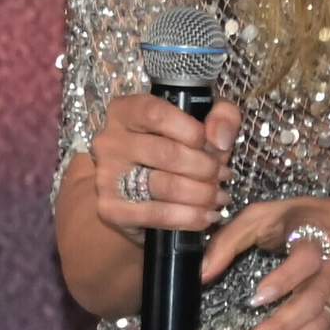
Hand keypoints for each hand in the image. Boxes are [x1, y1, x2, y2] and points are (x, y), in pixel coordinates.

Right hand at [85, 95, 240, 236]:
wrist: (138, 191)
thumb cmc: (173, 148)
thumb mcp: (202, 121)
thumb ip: (221, 115)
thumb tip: (219, 139)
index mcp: (125, 111)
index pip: (156, 114)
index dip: (191, 130)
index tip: (213, 144)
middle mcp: (109, 141)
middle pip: (166, 153)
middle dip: (205, 167)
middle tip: (223, 175)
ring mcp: (106, 176)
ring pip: (165, 186)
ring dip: (202, 194)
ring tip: (219, 196)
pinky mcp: (111, 209)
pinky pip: (158, 214)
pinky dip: (189, 217)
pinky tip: (206, 216)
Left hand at [206, 190, 329, 329]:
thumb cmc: (305, 219)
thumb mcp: (265, 215)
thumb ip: (231, 239)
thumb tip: (202, 271)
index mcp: (313, 242)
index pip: (304, 262)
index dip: (284, 279)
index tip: (257, 297)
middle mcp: (328, 273)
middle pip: (310, 305)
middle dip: (280, 328)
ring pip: (316, 328)